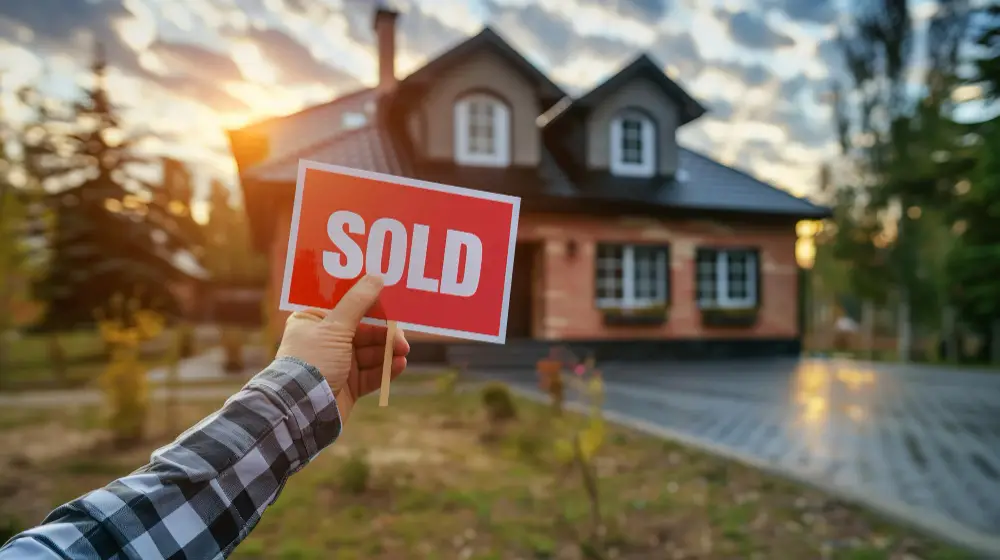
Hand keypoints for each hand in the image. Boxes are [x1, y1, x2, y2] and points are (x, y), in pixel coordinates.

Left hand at [276, 275, 409, 422]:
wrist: (301, 409)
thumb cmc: (312, 362)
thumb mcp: (335, 327)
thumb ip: (358, 302)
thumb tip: (377, 276)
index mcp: (314, 321)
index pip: (347, 307)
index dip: (371, 306)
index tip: (393, 305)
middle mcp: (324, 341)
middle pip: (364, 331)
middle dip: (385, 335)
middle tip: (403, 339)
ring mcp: (337, 364)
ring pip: (371, 353)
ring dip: (388, 352)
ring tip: (403, 353)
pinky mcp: (348, 386)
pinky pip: (372, 373)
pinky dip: (386, 370)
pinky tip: (400, 366)